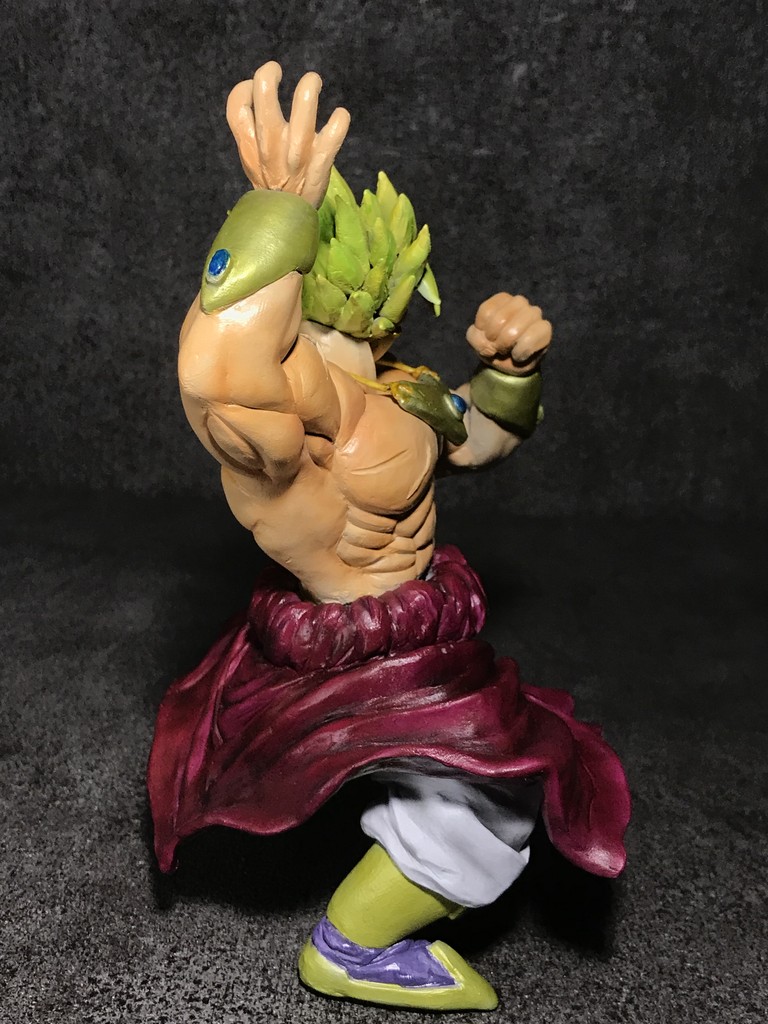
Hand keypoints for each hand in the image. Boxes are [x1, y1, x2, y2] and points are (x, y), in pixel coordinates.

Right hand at [226, 61, 350, 207]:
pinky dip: (337, 127)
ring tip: (312, 81)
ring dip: (308, 93)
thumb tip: (254, 90)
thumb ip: (252, 132)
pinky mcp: (319, 172)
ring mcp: (296, 162)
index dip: (244, 90)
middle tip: (277, 70)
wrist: (287, 223)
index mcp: (251, 150)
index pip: (237, 111)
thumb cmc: (274, 185)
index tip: (253, 87)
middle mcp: (271, 152)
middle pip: (265, 106)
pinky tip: (341, 115)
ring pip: (300, 121)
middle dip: (269, 79)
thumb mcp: (253, 161)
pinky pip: (329, 146)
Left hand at [466, 293, 551, 375]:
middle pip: (499, 320)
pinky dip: (519, 353)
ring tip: (507, 350)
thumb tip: (487, 341)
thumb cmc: (495, 348)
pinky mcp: (545, 328)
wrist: (510, 366)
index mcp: (502, 300)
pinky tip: (519, 355)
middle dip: (494, 340)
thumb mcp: (478, 342)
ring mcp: (534, 313)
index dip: (482, 331)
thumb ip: (475, 337)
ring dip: (506, 347)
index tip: (487, 338)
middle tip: (498, 347)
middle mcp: (520, 302)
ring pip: (513, 331)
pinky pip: (529, 340)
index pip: (486, 311)